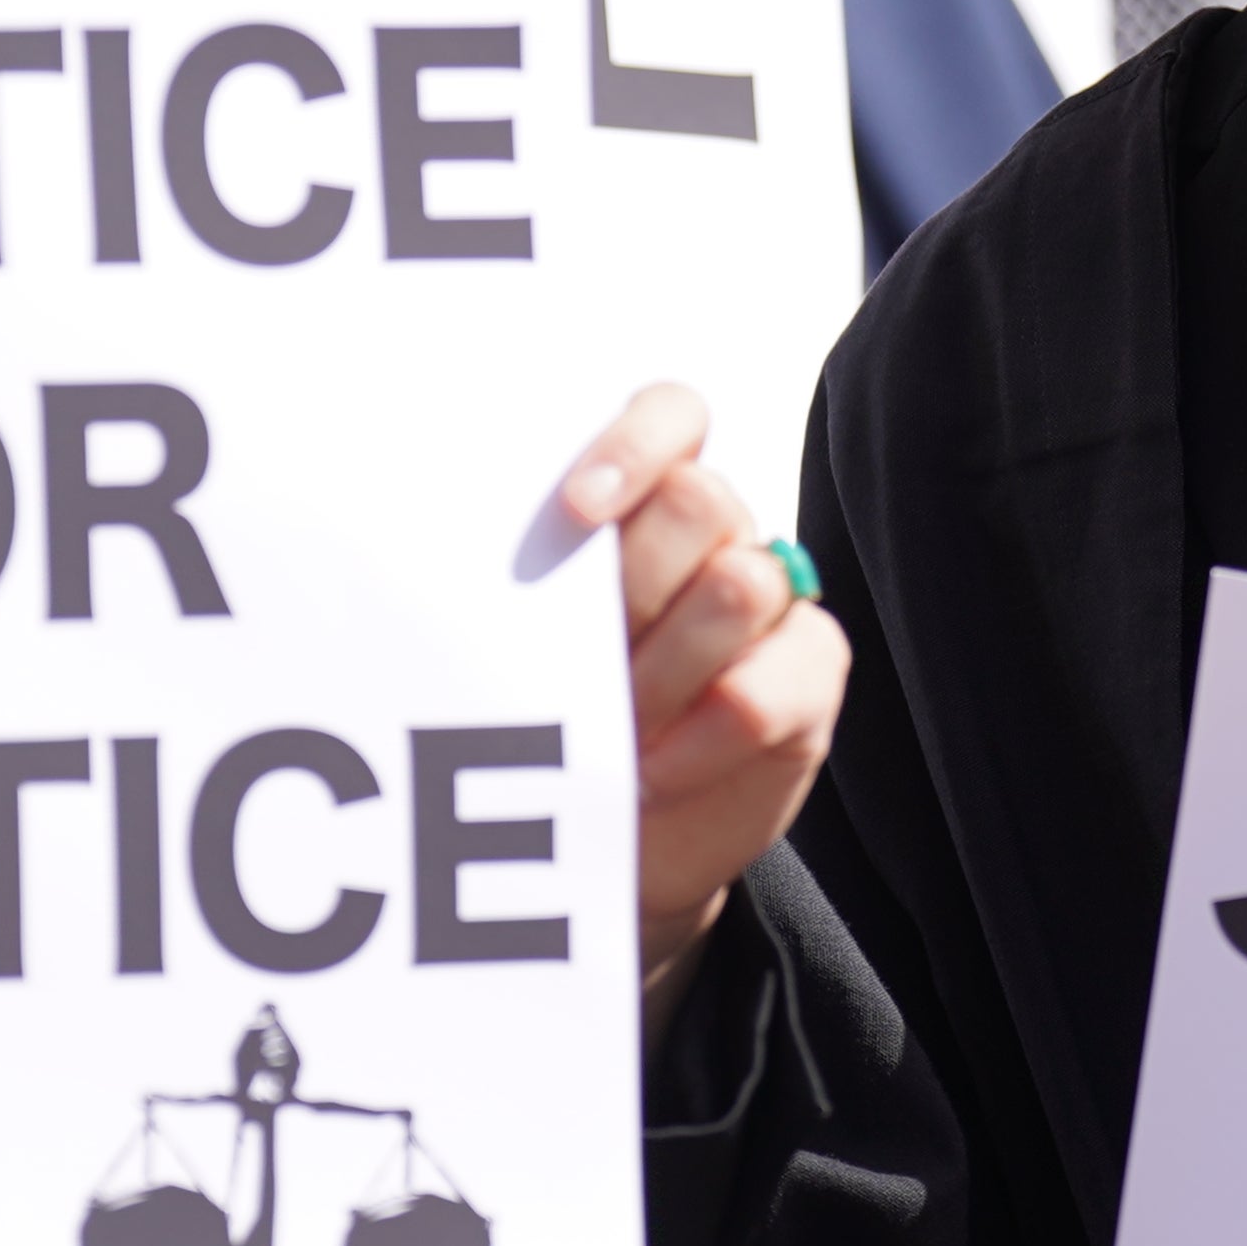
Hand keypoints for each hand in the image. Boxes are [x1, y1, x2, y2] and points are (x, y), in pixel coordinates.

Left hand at [559, 387, 844, 1041]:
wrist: (600, 831)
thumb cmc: (542, 715)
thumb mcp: (515, 638)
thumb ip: (510, 577)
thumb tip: (437, 542)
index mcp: (640, 498)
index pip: (673, 414)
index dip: (635, 448)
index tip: (576, 516)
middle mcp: (714, 533)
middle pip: (700, 502)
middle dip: (631, 593)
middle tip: (580, 667)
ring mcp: (771, 598)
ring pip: (739, 585)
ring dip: (662, 671)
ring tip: (614, 729)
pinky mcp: (809, 673)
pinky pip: (767, 687)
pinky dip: (701, 737)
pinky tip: (654, 771)